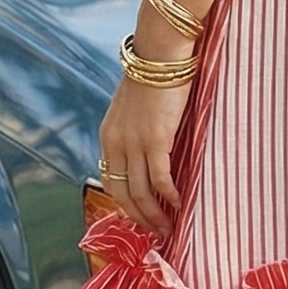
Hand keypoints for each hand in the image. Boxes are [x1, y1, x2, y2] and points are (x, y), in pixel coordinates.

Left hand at [99, 73, 190, 238]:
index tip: (140, 217)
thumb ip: (135, 132)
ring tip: (169, 227)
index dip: (125, 204)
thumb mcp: (133, 109)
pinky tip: (179, 203)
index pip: (111, 181)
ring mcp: (134, 143)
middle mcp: (116, 143)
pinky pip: (160, 178)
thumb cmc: (153, 78)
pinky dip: (169, 195)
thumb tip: (151, 153)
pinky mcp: (155, 139)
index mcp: (108, 137)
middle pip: (124, 193)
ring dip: (155, 214)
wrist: (159, 55)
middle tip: (157, 233)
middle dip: (140, 218)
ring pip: (141, 191)